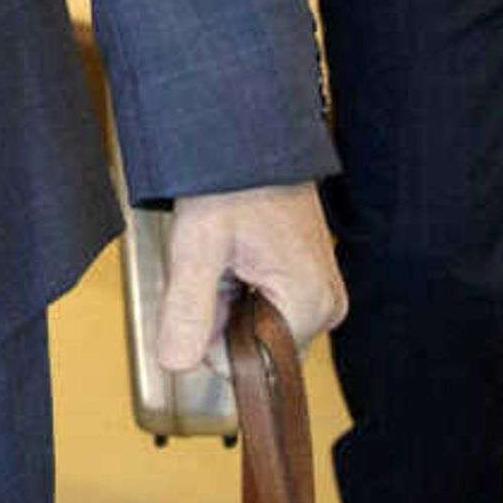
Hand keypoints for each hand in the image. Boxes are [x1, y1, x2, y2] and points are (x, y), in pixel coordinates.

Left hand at [150, 179, 343, 368]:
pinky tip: (241, 252)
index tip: (212, 276)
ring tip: (231, 250)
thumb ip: (188, 310)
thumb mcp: (199, 245)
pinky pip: (267, 307)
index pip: (244, 363)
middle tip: (219, 259)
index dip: (211, 329)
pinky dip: (244, 286)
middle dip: (223, 312)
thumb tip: (175, 364)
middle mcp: (326, 308)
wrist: (252, 138)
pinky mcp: (311, 283)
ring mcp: (322, 295)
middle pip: (254, 348)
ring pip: (256, 328)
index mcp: (309, 306)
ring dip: (231, 298)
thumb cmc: (231, 182)